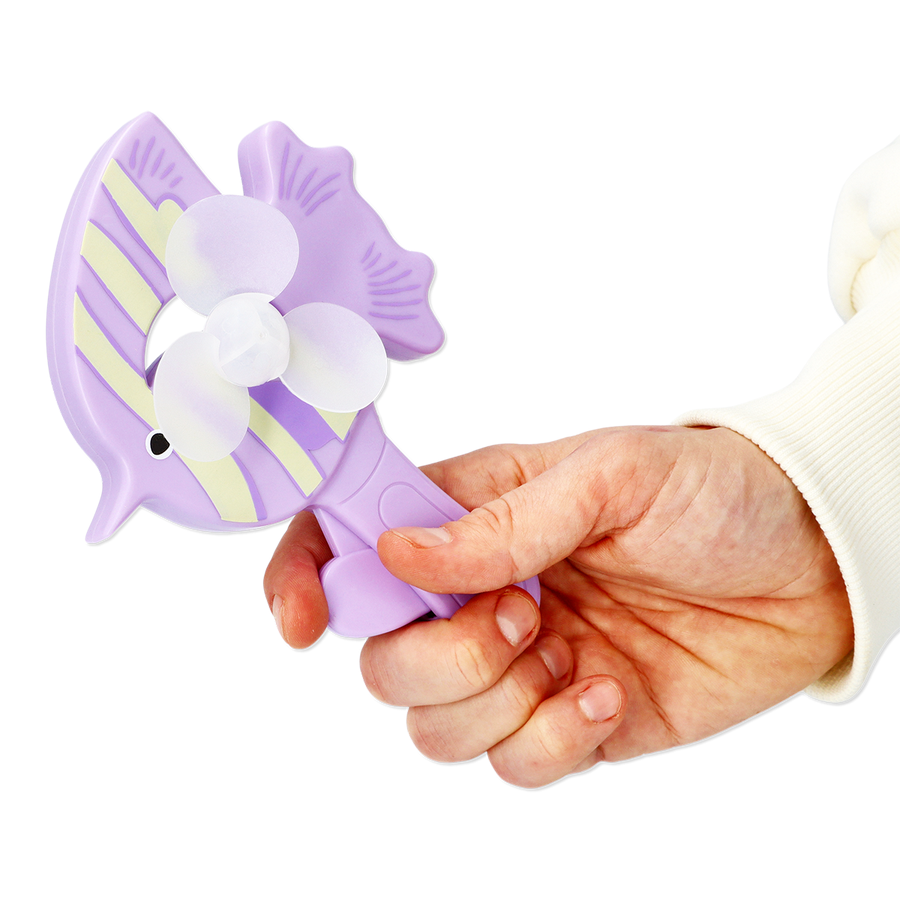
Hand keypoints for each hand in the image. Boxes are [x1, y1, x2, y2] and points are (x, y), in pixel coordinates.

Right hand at [264, 426, 852, 786]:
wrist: (804, 562)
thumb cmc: (707, 491)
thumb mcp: (610, 474)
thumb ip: (505, 520)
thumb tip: (400, 550)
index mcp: (470, 515)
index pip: (352, 542)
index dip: (304, 579)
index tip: (299, 622)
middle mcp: (478, 593)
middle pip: (383, 659)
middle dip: (441, 653)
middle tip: (522, 613)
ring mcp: (519, 663)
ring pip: (434, 725)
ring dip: (495, 697)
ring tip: (569, 649)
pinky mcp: (567, 719)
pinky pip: (514, 764)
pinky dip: (554, 738)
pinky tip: (607, 688)